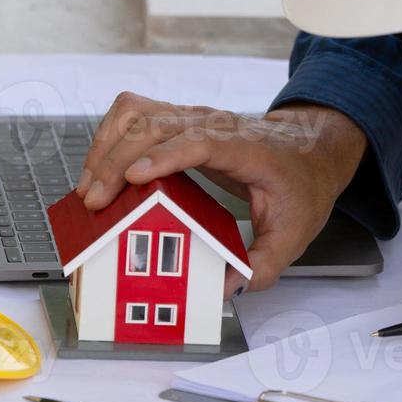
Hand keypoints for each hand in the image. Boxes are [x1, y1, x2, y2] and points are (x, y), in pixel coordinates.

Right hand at [77, 93, 366, 294]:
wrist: (311, 150)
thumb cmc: (300, 185)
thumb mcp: (294, 233)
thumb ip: (263, 266)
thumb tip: (224, 289)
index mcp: (247, 149)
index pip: (202, 141)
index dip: (166, 155)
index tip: (136, 177)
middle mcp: (216, 126)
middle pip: (158, 124)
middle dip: (118, 159)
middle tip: (96, 201)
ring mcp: (194, 119)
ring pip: (138, 113)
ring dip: (106, 146)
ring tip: (90, 188)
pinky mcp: (178, 122)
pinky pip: (134, 115)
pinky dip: (110, 137)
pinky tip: (100, 169)